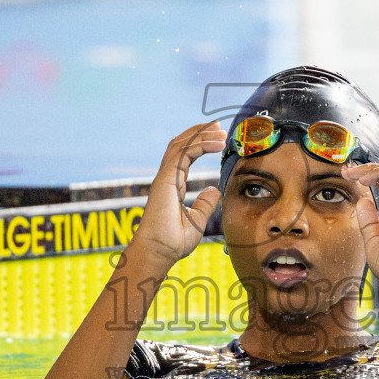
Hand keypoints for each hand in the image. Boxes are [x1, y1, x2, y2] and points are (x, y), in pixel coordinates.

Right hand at [129, 121, 224, 269]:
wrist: (157, 251)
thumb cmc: (172, 242)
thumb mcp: (197, 220)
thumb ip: (205, 204)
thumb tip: (214, 189)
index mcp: (172, 184)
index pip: (184, 155)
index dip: (200, 143)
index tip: (218, 138)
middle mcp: (166, 177)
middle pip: (180, 144)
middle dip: (199, 132)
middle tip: (219, 126)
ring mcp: (164, 177)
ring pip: (180, 145)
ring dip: (201, 134)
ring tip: (220, 131)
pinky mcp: (165, 179)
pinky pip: (182, 153)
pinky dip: (199, 144)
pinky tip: (216, 142)